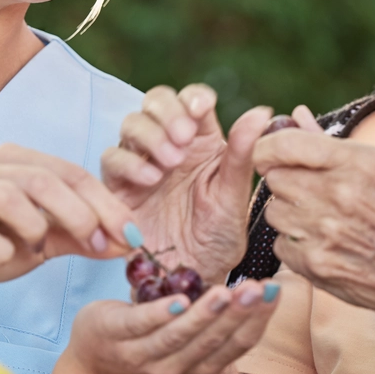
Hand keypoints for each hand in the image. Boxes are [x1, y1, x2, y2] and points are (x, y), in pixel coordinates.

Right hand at [0, 144, 135, 314]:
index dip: (106, 203)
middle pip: (44, 180)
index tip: (133, 234)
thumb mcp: (45, 239)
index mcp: (12, 160)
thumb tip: (131, 241)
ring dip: (37, 226)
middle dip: (81, 214)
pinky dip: (2, 248)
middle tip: (101, 244)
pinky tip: (7, 257)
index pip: (70, 173)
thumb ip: (84, 235)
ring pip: (9, 196)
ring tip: (41, 247)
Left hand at [63, 280, 281, 373]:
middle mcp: (174, 365)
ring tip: (224, 291)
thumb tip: (261, 286)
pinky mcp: (114, 335)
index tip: (275, 291)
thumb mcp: (188, 333)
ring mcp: (142, 354)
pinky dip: (160, 315)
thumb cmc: (150, 336)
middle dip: (238, 315)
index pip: (235, 346)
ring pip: (178, 338)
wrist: (94, 358)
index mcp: (198, 363)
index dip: (258, 321)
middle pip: (211, 343)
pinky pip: (140, 326)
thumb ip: (217, 317)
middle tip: (259, 288)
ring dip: (203, 316)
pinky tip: (179, 299)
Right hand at [102, 84, 288, 283]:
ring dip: (150, 135)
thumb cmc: (219, 236)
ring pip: (132, 123)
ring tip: (171, 163)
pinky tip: (151, 180)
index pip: (192, 100)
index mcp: (202, 139)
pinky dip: (130, 163)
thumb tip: (262, 113)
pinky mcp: (119, 185)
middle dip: (168, 112)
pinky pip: (112, 159)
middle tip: (183, 139)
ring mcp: (142, 161)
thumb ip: (243, 154)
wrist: (192, 275)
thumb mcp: (234, 196)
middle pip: (156, 101)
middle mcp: (170, 143)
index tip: (200, 110)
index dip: (192, 98)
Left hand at [254, 126, 374, 347]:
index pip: (284, 144)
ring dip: (290, 214)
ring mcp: (325, 232)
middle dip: (288, 182)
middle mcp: (339, 193)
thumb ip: (329, 143)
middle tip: (313, 194)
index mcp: (359, 162)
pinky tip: (326, 246)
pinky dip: (296, 245)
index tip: (269, 154)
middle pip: (275, 177)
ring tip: (325, 221)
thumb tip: (294, 115)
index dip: (268, 147)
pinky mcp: (316, 265)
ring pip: (274, 211)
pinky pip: (281, 244)